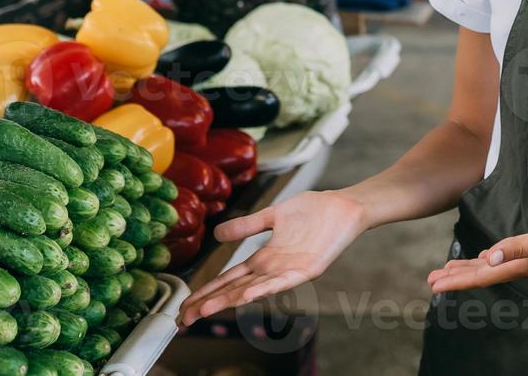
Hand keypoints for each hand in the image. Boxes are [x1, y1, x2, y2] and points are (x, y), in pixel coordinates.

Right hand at [177, 190, 369, 324]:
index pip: (229, 279)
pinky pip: (282, 283)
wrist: (344, 206)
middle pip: (234, 290)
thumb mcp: (272, 216)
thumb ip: (247, 226)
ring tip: (203, 311)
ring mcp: (289, 271)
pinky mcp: (307, 270)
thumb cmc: (314, 210)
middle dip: (208, 304)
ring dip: (228, 301)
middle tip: (183, 320)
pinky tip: (245, 297)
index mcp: (264, 258)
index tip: (184, 306)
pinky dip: (263, 290)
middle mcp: (273, 269)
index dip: (207, 292)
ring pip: (253, 290)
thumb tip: (217, 234)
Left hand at [427, 209, 527, 293]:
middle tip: (432, 280)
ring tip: (450, 270)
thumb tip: (489, 258)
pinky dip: (491, 260)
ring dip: (471, 269)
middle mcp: (526, 265)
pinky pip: (508, 258)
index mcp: (525, 264)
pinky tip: (488, 257)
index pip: (484, 276)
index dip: (458, 280)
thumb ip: (520, 247)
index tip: (434, 284)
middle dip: (458, 277)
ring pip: (494, 267)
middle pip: (485, 275)